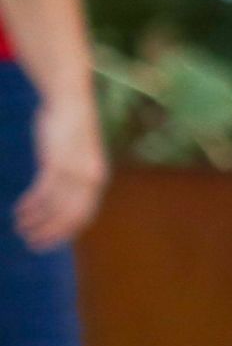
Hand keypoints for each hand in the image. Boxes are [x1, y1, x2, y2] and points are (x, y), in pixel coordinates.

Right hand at [15, 83, 101, 249]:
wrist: (70, 102)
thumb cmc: (70, 130)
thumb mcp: (76, 158)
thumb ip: (70, 180)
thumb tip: (56, 201)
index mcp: (97, 179)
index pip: (83, 216)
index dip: (64, 232)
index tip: (48, 243)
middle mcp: (90, 179)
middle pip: (69, 216)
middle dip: (49, 233)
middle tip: (31, 243)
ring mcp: (74, 171)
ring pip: (54, 206)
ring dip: (35, 220)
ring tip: (20, 228)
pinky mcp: (57, 163)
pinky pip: (43, 192)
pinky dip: (31, 205)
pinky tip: (19, 210)